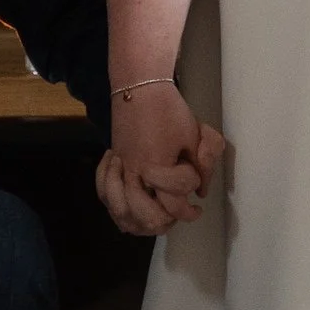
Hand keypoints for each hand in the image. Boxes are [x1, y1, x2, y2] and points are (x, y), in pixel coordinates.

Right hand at [97, 85, 227, 236]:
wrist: (138, 89)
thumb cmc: (170, 111)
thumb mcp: (195, 137)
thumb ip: (203, 167)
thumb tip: (200, 192)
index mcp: (159, 167)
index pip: (175, 204)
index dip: (189, 209)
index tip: (197, 204)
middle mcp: (137, 174)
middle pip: (146, 217)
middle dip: (165, 221)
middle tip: (177, 213)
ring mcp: (121, 171)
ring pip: (123, 212)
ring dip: (140, 221)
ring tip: (155, 216)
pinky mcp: (113, 166)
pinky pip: (106, 195)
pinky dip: (116, 207)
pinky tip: (130, 209)